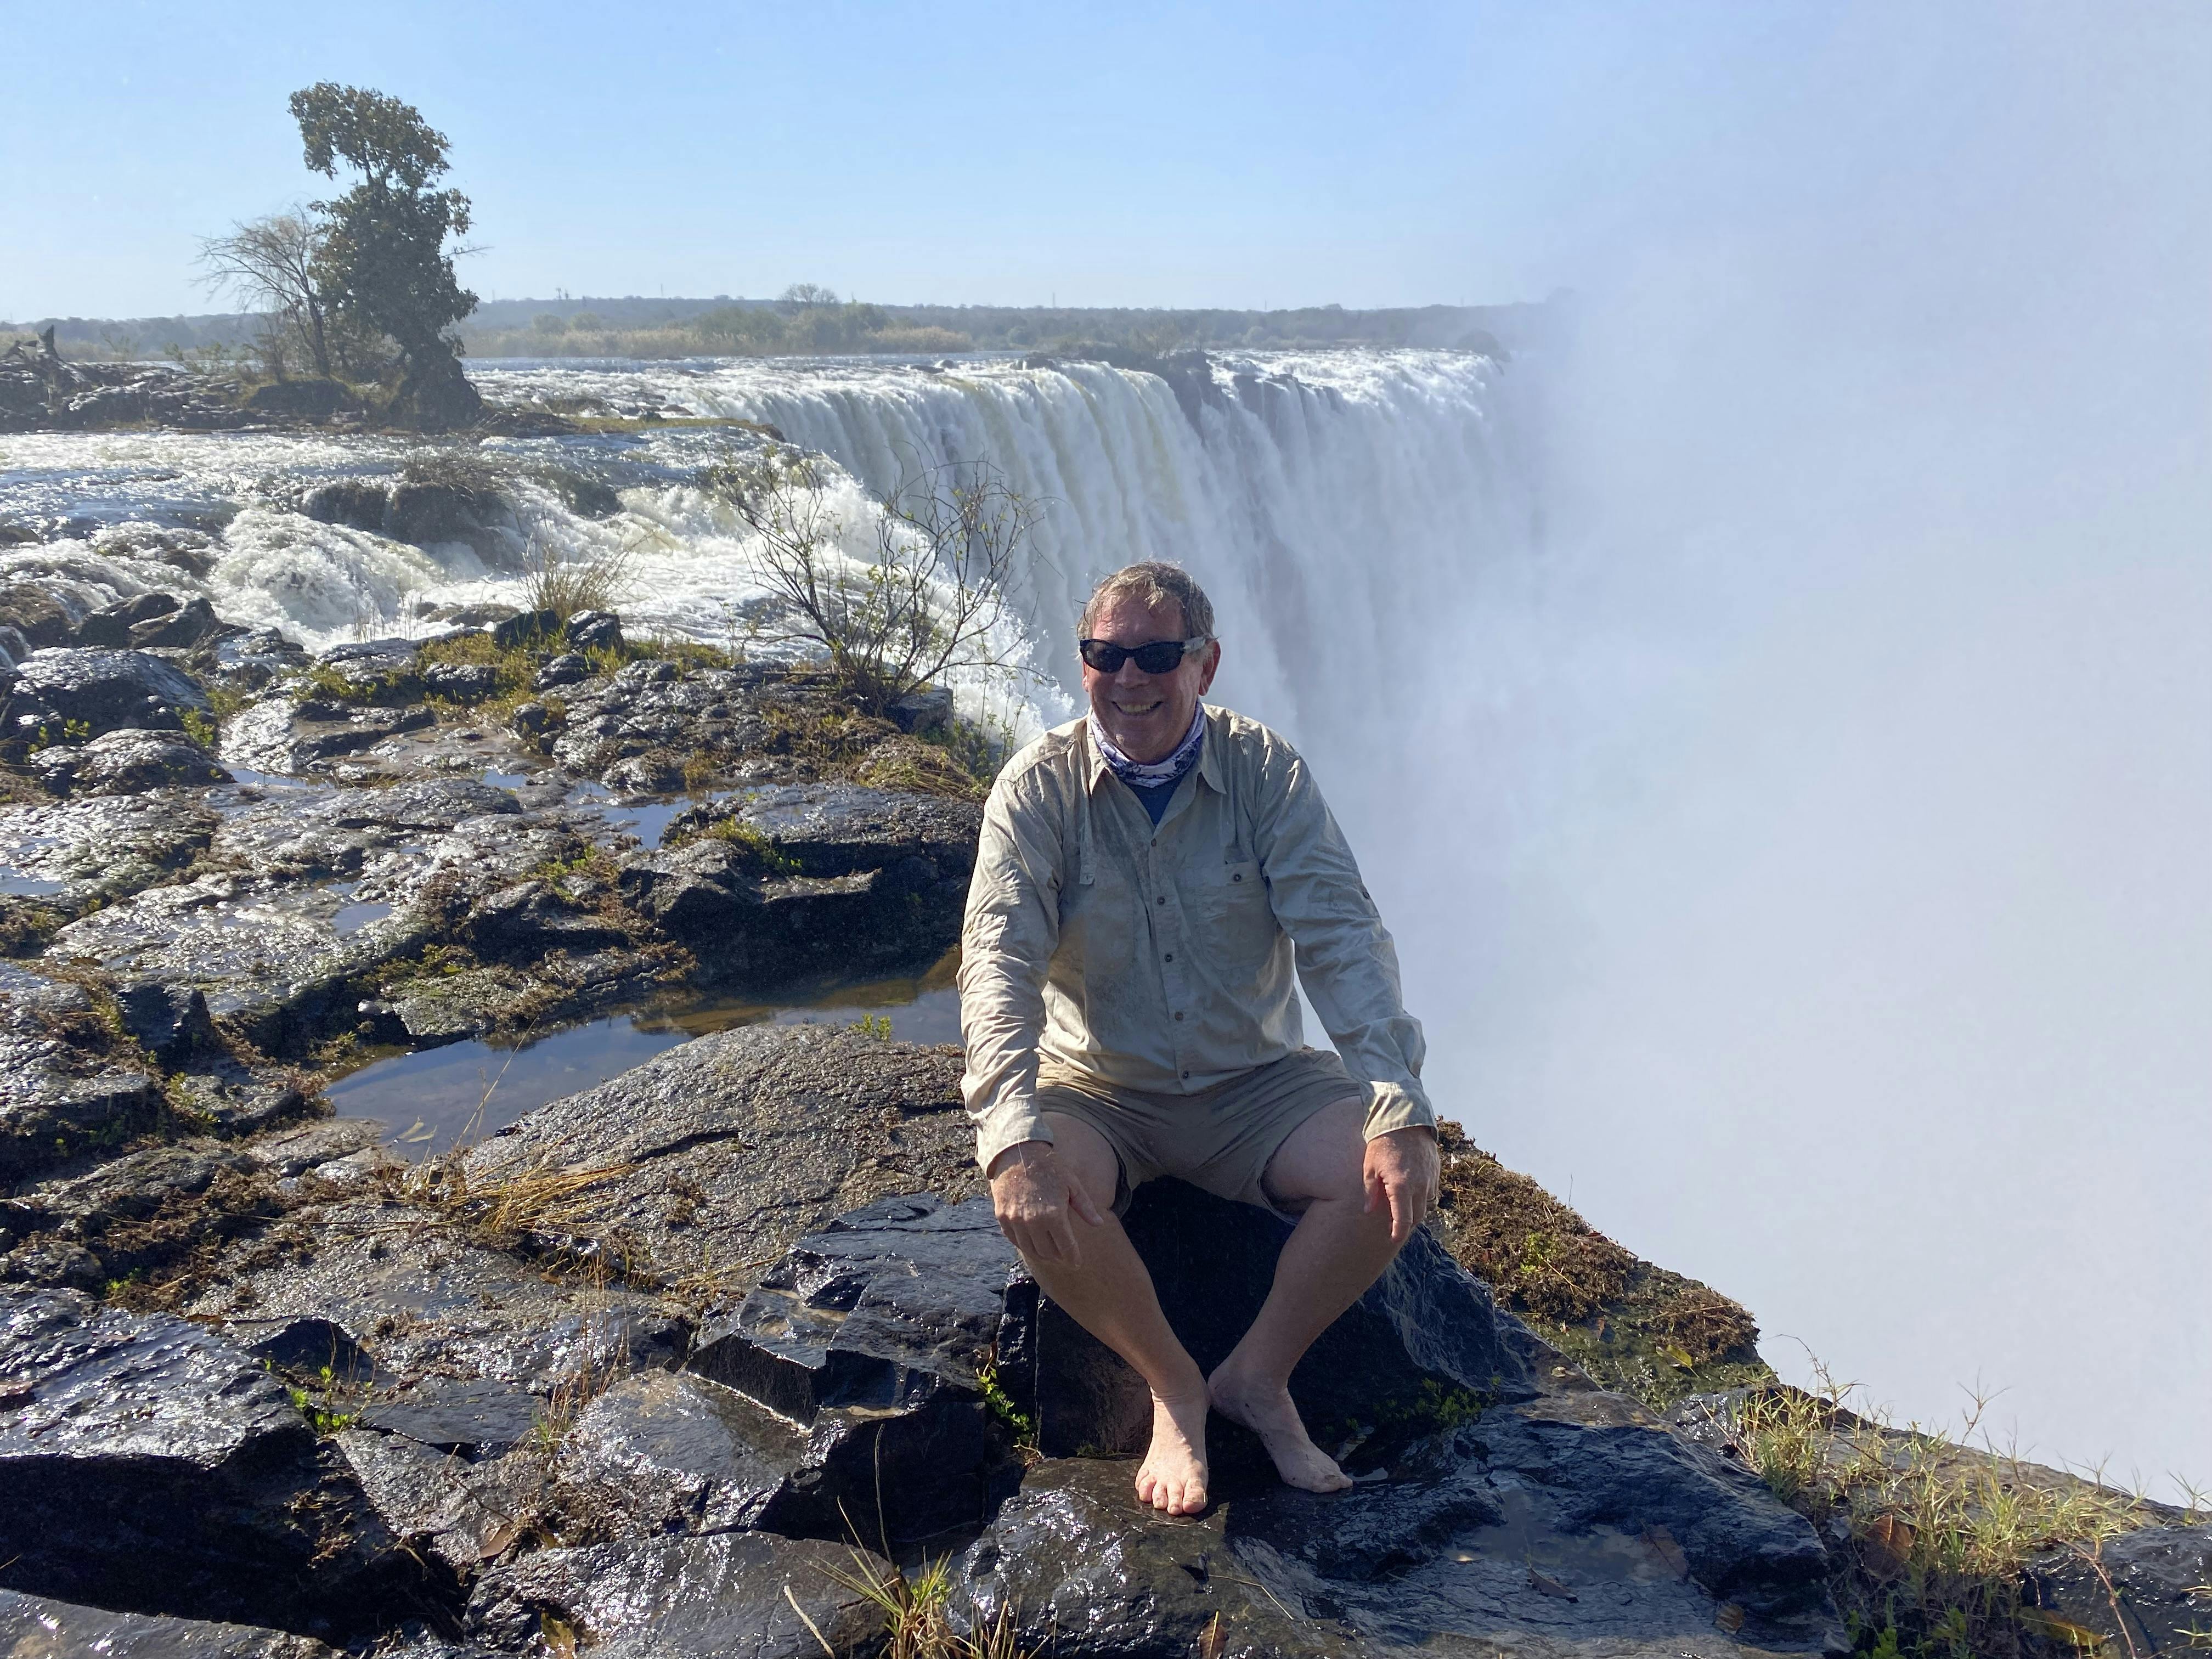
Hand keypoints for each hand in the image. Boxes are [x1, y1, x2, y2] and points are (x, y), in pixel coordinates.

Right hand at [988, 1140, 1106, 1265]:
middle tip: (1063, 1255)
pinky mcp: (1002, 1217)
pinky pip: (1014, 1239)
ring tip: (1049, 1252)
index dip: (1073, 1257)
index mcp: (1054, 1215)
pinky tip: (1032, 1241)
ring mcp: (1015, 1221)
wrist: (1018, 1153)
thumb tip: (1099, 1224)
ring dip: (1041, 1253)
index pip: (1065, 1247)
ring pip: (1030, 1249)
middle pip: (1047, 1252)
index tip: (1076, 1263)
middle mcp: (1033, 1222)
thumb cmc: (1049, 1168)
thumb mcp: (1072, 1184)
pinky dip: (1024, 1244)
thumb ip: (1085, 1207)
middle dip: (1058, 1257)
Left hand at [1363, 1125, 1439, 1246]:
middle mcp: (1419, 1186)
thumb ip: (1370, 1192)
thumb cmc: (1382, 1143)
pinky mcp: (1436, 1171)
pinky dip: (1423, 1195)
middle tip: (1396, 1223)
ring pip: (1426, 1204)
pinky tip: (1412, 1190)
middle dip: (1407, 1222)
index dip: (1398, 1233)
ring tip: (1404, 1205)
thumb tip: (1368, 1211)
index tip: (1393, 1239)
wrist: (1405, 1120)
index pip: (1403, 1220)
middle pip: (1417, 1216)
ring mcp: (1430, 1178)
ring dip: (1416, 1208)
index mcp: (1401, 1186)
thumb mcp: (1370, 1167)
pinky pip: (1432, 1191)